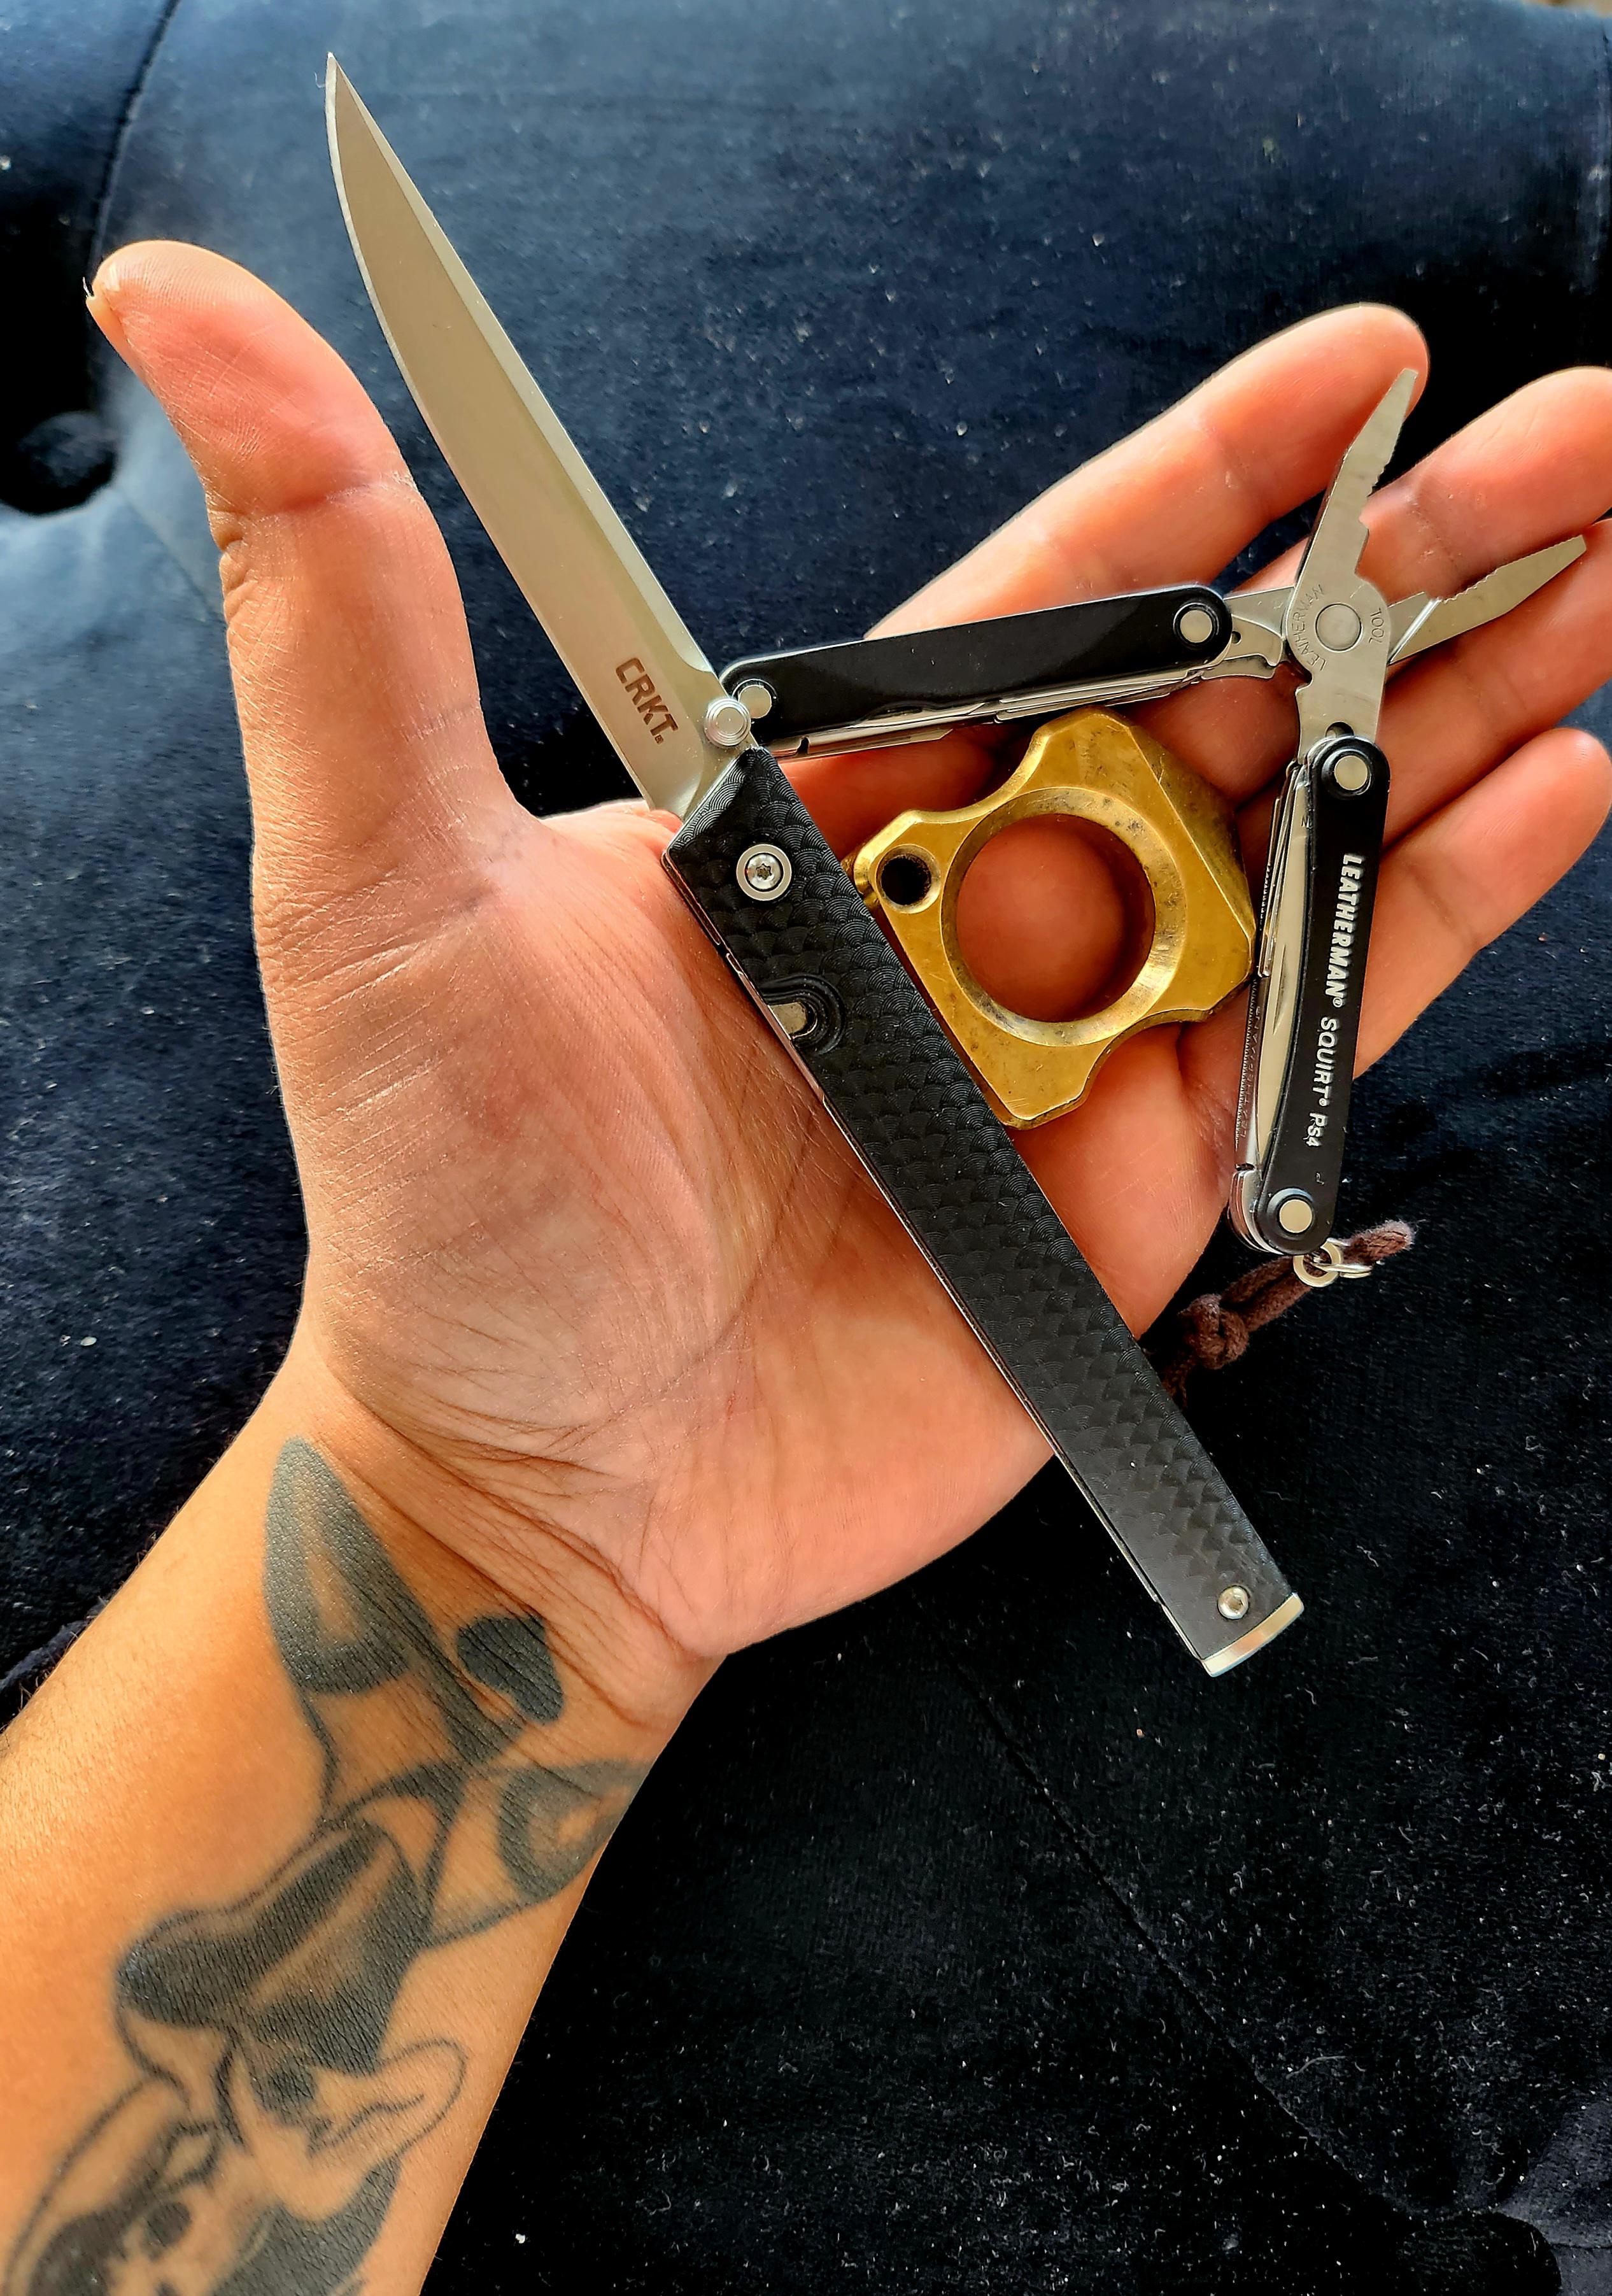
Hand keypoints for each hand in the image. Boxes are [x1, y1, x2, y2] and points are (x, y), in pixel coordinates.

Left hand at [89, 247, 1611, 1688]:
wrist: (553, 1481)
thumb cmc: (447, 1198)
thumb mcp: (381, 881)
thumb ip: (343, 605)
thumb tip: (190, 311)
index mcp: (839, 795)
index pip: (1065, 586)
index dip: (1218, 472)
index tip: (1361, 362)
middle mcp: (983, 893)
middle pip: (1238, 684)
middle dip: (1416, 554)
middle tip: (1581, 434)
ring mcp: (1086, 1036)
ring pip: (1319, 831)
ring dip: (1475, 697)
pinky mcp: (1157, 1181)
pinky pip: (1335, 1018)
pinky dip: (1453, 902)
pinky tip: (1560, 784)